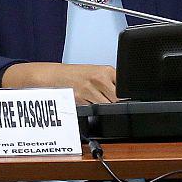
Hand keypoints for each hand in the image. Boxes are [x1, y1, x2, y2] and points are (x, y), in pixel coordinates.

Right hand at [2, 62, 117, 104]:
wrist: (53, 76)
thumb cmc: (76, 75)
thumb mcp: (97, 74)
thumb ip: (112, 84)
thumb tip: (127, 99)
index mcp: (106, 70)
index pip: (126, 88)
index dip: (126, 98)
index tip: (124, 101)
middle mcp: (98, 78)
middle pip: (118, 100)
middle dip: (116, 106)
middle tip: (109, 104)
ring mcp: (89, 89)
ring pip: (107, 108)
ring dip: (105, 110)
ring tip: (97, 104)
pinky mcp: (80, 99)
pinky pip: (93, 111)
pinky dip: (93, 111)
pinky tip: (88, 105)